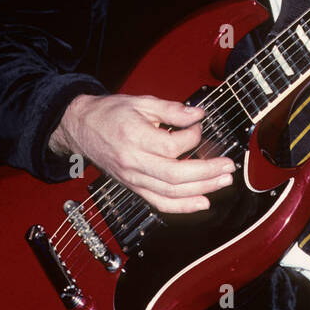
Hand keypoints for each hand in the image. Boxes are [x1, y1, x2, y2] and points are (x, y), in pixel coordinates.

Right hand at [50, 94, 236, 213]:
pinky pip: (159, 203)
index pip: (171, 146)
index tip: (199, 126)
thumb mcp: (141, 102)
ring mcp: (133, 178)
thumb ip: (172, 109)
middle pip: (175, 175)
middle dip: (207, 172)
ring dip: (201, 190)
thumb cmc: (110, 114)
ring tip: (223, 182)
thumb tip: (198, 115)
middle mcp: (133, 162)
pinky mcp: (133, 187)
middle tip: (228, 166)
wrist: (82, 128)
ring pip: (170, 193)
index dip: (192, 137)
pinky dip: (182, 206)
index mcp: (134, 138)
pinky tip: (202, 202)